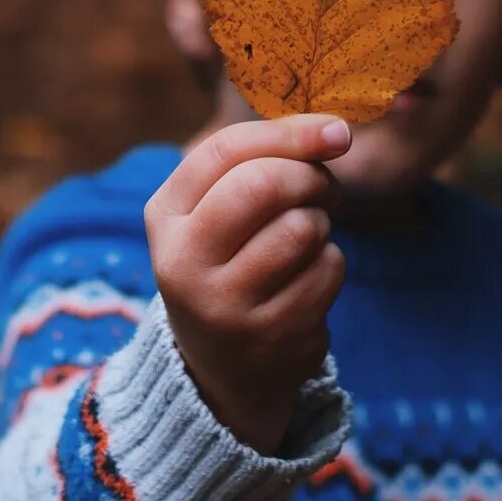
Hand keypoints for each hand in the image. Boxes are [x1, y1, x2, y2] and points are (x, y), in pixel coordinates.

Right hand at [144, 114, 351, 451]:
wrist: (222, 369)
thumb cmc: (229, 263)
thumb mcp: (216, 211)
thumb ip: (261, 162)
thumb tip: (335, 131)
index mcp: (165, 217)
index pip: (225, 151)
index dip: (289, 133)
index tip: (336, 131)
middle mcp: (184, 262)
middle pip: (262, 185)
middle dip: (309, 176)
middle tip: (323, 188)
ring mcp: (226, 305)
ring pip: (302, 227)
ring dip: (320, 224)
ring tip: (305, 238)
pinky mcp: (271, 335)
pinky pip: (327, 270)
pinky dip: (330, 264)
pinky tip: (307, 280)